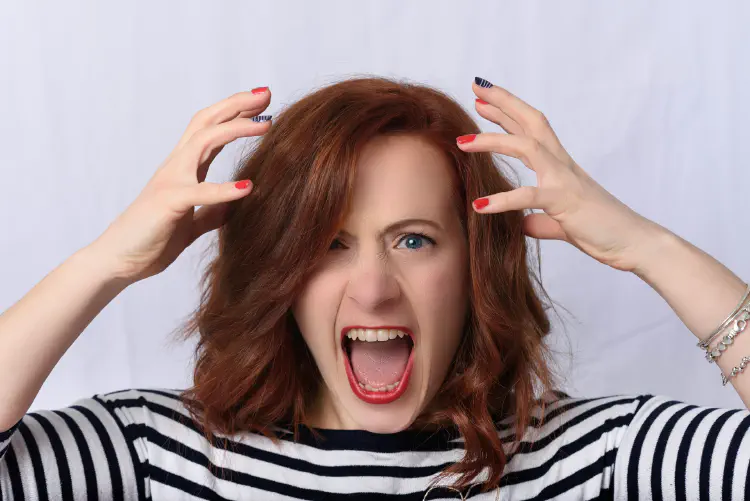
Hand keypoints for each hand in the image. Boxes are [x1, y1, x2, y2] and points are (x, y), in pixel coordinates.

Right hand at [89, 88, 271, 283]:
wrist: (118, 261)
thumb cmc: (150, 239)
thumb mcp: (190, 223)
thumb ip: (211, 212)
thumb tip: (234, 205)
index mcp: (183, 169)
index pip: (211, 130)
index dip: (235, 113)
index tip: (263, 104)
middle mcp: (176, 167)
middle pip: (207, 122)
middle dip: (236, 105)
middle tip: (267, 94)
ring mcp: (170, 181)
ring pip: (203, 141)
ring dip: (236, 130)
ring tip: (266, 127)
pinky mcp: (169, 203)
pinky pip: (199, 192)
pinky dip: (224, 189)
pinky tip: (248, 187)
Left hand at [457, 78, 664, 272]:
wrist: (635, 244)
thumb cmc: (603, 230)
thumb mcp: (562, 223)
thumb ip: (540, 220)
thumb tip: (523, 224)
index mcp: (561, 167)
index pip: (532, 130)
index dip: (508, 112)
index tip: (483, 100)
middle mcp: (563, 166)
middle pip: (531, 122)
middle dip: (503, 103)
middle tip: (476, 88)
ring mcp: (565, 181)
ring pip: (527, 147)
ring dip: (493, 141)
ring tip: (462, 142)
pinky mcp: (565, 203)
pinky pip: (530, 197)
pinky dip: (503, 200)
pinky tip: (480, 206)